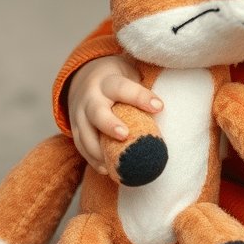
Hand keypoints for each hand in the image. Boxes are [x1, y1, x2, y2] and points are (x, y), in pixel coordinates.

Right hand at [67, 55, 161, 172]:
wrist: (84, 75)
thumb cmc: (117, 79)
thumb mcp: (129, 75)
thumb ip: (142, 91)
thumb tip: (168, 112)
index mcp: (108, 81)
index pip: (124, 88)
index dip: (141, 97)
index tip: (159, 106)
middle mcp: (91, 97)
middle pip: (97, 112)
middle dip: (109, 124)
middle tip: (124, 135)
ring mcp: (79, 113)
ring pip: (85, 133)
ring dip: (98, 150)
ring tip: (113, 164)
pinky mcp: (75, 127)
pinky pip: (80, 144)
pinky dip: (92, 158)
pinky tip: (106, 169)